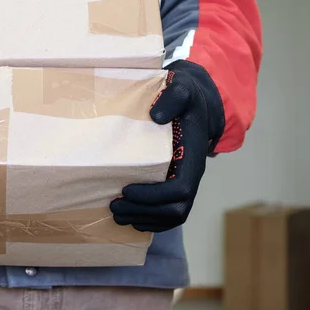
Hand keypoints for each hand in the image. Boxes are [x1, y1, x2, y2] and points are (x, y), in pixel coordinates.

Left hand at [110, 60, 224, 231]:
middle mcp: (193, 174)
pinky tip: (130, 217)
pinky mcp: (177, 185)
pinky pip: (168, 214)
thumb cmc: (185, 97)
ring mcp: (186, 182)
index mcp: (194, 156)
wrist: (195, 103)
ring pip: (172, 215)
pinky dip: (149, 220)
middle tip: (114, 206)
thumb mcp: (181, 89)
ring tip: (117, 214)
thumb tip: (156, 116)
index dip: (154, 196)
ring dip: (144, 219)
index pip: (181, 188)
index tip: (126, 190)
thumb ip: (172, 98)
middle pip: (175, 209)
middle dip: (144, 211)